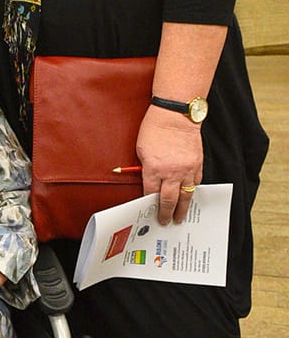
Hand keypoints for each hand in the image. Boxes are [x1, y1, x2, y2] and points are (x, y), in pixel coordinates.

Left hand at [136, 104, 203, 224]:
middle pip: (169, 200)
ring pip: (186, 195)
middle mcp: (171, 172)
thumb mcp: (140, 149)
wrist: (176, 115)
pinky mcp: (197, 164)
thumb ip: (144, 167)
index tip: (149, 212)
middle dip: (166, 213)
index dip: (150, 204)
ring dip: (183, 208)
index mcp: (153, 169)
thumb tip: (147, 180)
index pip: (151, 193)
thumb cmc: (154, 128)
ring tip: (180, 218)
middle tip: (165, 222)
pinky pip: (196, 183)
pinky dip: (192, 191)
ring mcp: (186, 169)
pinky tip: (190, 198)